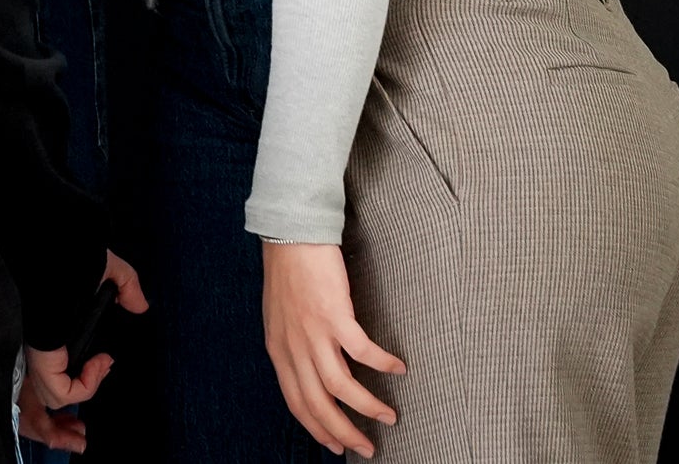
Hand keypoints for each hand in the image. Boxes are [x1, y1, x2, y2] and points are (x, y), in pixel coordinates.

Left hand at [18, 253, 148, 451]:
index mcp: (55, 328)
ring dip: (86, 388)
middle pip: (51, 388)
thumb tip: (139, 304)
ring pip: (55, 395)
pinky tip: (98, 364)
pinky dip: (84, 386)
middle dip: (79, 394)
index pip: (58, 366)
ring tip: (101, 365)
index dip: (81, 374)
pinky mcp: (42, 359)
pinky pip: (61, 392)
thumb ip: (125, 287)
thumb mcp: (106, 271)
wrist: (57, 249)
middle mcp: (45, 344)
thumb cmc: (74, 254)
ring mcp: (41, 353)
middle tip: (102, 373)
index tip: (106, 358)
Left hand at [262, 240, 401, 457]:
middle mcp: (294, 348)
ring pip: (341, 387)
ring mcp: (313, 333)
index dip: (317, 428)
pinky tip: (398, 368)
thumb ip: (293, 348)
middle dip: (345, 432)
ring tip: (389, 416)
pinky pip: (362, 351)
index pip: (297, 403)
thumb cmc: (288, 275)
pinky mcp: (334, 315)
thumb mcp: (280, 320)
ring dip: (368, 406)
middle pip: (319, 405)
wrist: (290, 236)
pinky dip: (382, 363)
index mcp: (280, 352)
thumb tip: (310, 372)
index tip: (336, 446)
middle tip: (368, 447)